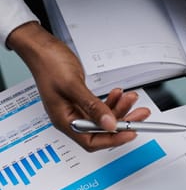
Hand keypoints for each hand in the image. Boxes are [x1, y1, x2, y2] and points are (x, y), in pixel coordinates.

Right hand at [7, 22, 150, 150]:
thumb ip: (92, 106)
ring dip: (121, 109)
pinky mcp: (83, 101)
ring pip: (105, 118)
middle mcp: (71, 118)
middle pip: (102, 130)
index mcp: (64, 121)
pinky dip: (113, 102)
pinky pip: (102, 107)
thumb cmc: (49, 64)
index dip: (113, 139)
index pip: (92, 140)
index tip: (131, 132)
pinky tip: (119, 94)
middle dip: (124, 123)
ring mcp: (77, 110)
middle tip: (140, 114)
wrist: (42, 48)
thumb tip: (109, 124)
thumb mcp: (73, 86)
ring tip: (132, 98)